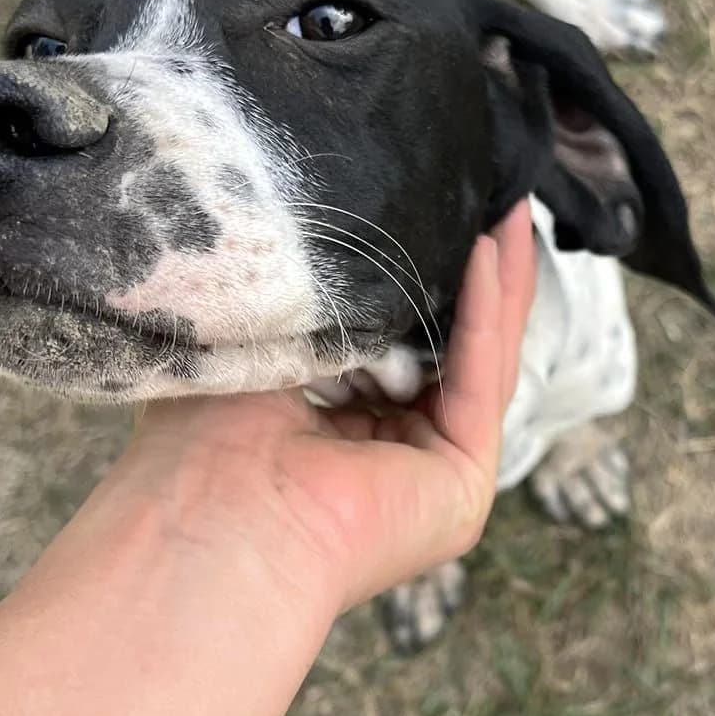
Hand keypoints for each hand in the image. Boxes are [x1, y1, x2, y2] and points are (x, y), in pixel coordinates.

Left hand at [110, 201, 536, 614]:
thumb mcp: (267, 340)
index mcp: (338, 433)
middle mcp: (390, 457)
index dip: (424, 279)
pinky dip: (485, 316)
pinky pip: (480, 382)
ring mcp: (430, 475)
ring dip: (500, 284)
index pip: (399, 345)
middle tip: (499, 198)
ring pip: (482, 362)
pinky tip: (488, 253)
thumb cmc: (203, 437)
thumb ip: (317, 299)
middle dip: (480, 274)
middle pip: (455, 349)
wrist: (208, 518)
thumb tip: (337, 236)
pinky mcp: (460, 487)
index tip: (438, 208)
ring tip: (510, 211)